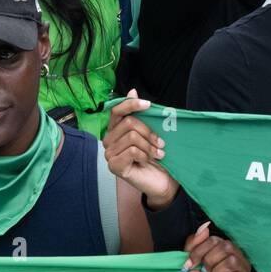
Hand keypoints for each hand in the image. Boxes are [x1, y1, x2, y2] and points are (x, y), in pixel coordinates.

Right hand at [103, 90, 179, 207]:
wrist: (162, 181)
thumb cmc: (155, 156)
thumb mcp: (150, 131)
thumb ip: (140, 114)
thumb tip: (132, 90)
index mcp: (115, 130)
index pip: (116, 110)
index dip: (131, 104)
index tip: (148, 104)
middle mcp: (108, 140)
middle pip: (128, 123)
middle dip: (149, 132)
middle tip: (161, 142)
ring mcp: (109, 154)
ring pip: (132, 137)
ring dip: (149, 146)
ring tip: (158, 154)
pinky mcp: (114, 166)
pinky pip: (131, 151)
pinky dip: (144, 155)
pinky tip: (147, 161)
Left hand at [178, 221, 252, 271]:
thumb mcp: (191, 264)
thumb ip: (194, 244)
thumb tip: (205, 226)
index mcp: (223, 251)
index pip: (214, 239)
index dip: (199, 250)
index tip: (189, 264)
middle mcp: (236, 257)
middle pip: (225, 246)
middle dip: (208, 261)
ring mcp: (243, 270)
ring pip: (232, 260)